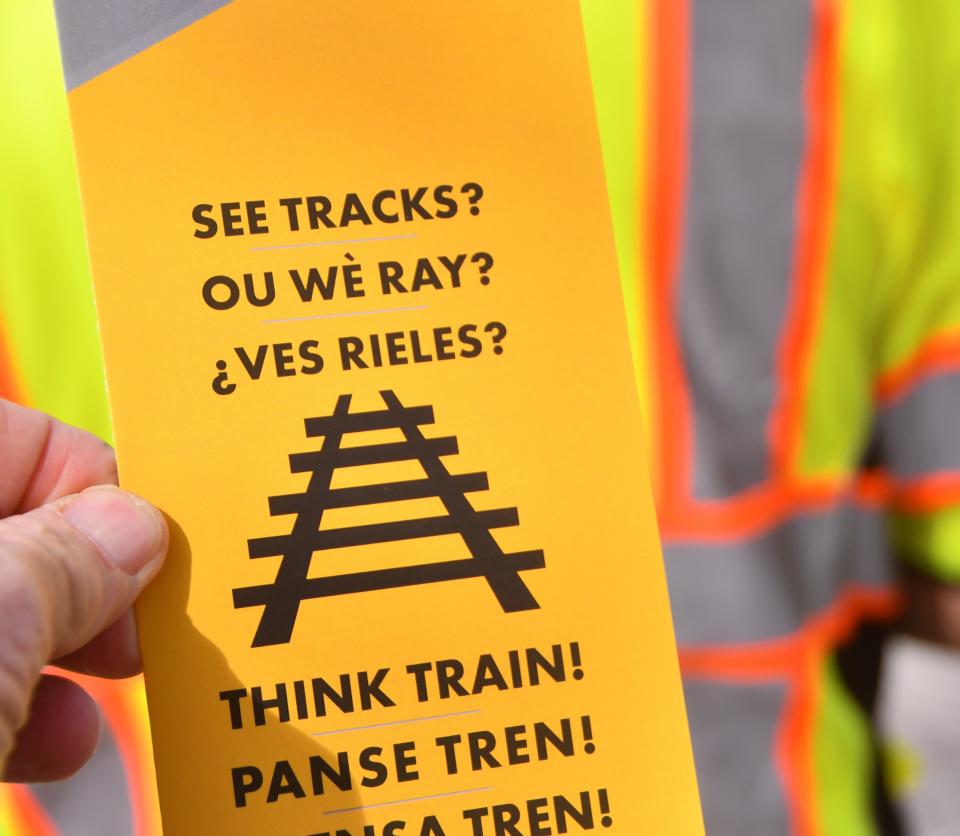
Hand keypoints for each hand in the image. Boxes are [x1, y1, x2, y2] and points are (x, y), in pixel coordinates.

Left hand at [0, 399, 166, 781]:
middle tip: (143, 623)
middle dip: (94, 580)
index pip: (16, 434)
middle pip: (23, 528)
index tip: (155, 548)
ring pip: (9, 608)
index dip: (94, 483)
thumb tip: (136, 529)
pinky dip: (27, 706)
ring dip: (74, 650)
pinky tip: (60, 742)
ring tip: (114, 688)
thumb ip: (58, 564)